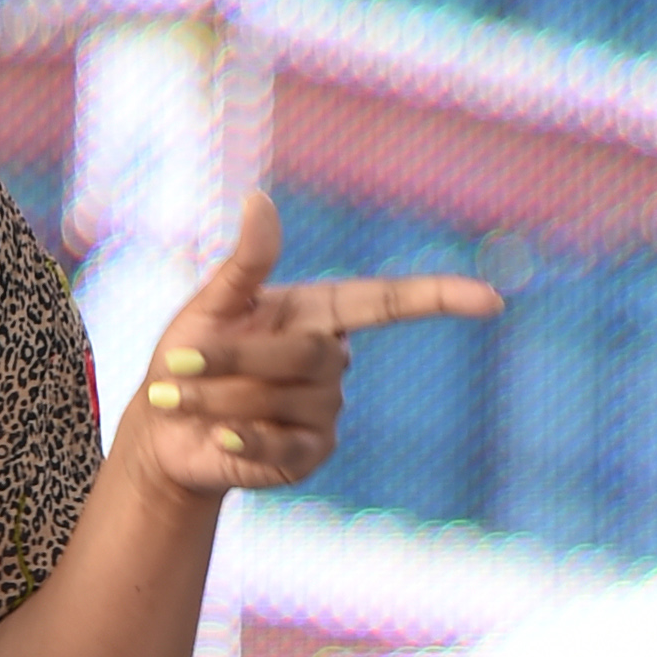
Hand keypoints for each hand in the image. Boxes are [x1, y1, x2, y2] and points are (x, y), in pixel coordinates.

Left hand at [126, 192, 499, 500]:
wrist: (163, 431)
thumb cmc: (187, 358)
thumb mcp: (210, 304)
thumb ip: (245, 263)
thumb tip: (260, 200)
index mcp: (318, 314)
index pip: (390, 302)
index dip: (441, 298)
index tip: (492, 301)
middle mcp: (331, 362)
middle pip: (310, 355)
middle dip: (240, 358)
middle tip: (180, 362)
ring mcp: (325, 413)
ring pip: (288, 400)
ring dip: (222, 398)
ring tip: (178, 397)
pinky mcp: (306, 457)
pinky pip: (286, 446)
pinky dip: (245, 439)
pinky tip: (219, 437)